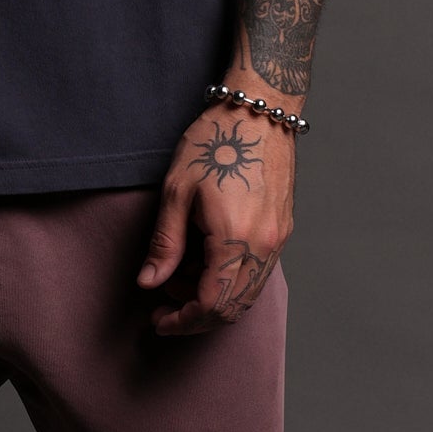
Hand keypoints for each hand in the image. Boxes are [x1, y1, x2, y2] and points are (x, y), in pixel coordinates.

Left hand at [138, 98, 294, 336]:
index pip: (212, 304)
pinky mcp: (282, 230)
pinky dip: (229, 280)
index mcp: (236, 239)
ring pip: (247, 294)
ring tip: (180, 274)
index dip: (182, 321)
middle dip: (195, 315)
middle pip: (233, 308)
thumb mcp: (177, 191)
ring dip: (213, 298)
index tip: (158, 320)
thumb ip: (165, 244)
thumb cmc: (215, 142)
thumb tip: (149, 282)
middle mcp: (264, 246)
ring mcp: (278, 239)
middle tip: (163, 301)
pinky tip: (204, 260)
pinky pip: (257, 273)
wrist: (259, 111)